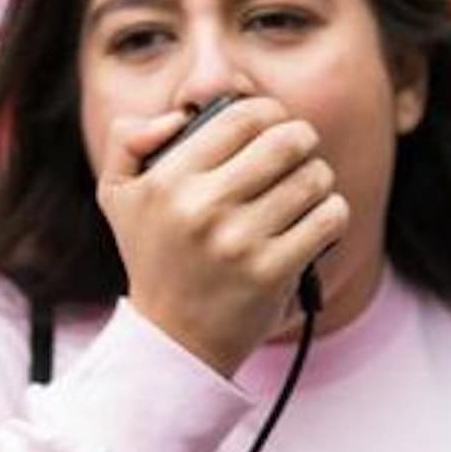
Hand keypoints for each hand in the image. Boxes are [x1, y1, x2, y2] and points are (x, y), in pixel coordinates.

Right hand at [96, 97, 348, 376]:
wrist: (173, 339)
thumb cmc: (153, 256)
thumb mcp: (118, 194)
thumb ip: (128, 138)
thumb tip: (177, 116)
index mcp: (168, 181)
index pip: (241, 118)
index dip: (268, 112)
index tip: (273, 124)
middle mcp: (202, 208)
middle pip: (286, 140)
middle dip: (302, 138)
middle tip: (299, 150)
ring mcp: (239, 242)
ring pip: (314, 178)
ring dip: (318, 177)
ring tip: (306, 188)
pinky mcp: (272, 272)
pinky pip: (329, 218)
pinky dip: (332, 213)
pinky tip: (316, 219)